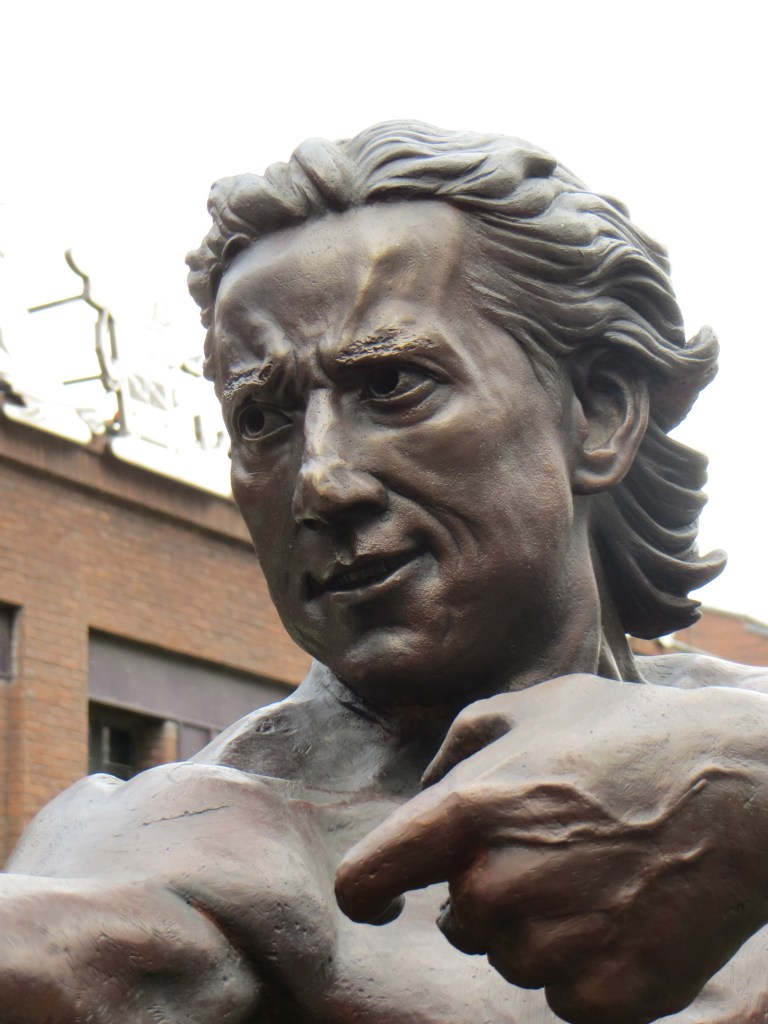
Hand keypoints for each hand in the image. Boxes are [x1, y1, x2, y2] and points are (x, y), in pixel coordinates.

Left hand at [336, 675, 767, 1023]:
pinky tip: (625, 912)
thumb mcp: (533, 705)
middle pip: (454, 921)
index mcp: (464, 813)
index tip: (383, 900)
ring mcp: (549, 948)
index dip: (367, 893)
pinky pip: (562, 995)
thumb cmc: (629, 736)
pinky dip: (586, 965)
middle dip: (487, 893)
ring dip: (540, 930)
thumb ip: (460, 743)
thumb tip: (425, 791)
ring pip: (510, 958)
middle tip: (556, 851)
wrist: (737, 790)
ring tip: (600, 874)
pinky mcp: (602, 997)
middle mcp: (493, 887)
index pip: (366, 879)